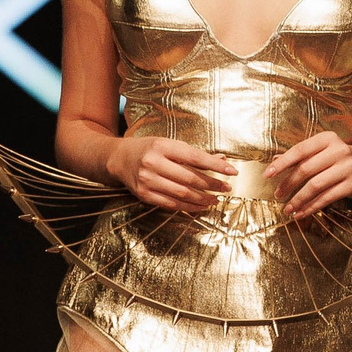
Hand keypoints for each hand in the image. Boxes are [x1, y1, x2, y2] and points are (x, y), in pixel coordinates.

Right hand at [109, 132, 234, 214]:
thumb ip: (194, 154)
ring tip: (215, 199)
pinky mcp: (144, 195)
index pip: (194, 157)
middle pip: (189, 178)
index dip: (215, 166)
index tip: (232, 171)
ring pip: (182, 193)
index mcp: (162, 146)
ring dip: (202, 198)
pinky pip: (171, 204)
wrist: (119, 159)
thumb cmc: (149, 149)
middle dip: (212, 184)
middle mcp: (153, 163)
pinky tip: (200, 206)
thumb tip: (222, 159)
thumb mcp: (170, 144)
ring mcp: (147, 180)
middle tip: (226, 188)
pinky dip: (189, 206)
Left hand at [264, 131, 351, 220]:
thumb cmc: (335, 157)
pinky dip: (311, 207)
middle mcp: (339, 151)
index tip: (268, 174)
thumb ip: (299, 155)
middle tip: (278, 194)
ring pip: (316, 186)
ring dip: (298, 199)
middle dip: (289, 184)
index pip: (300, 150)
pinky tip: (301, 212)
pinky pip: (327, 198)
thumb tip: (275, 161)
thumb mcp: (319, 151)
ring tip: (287, 208)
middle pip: (306, 169)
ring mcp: (347, 168)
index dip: (282, 163)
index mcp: (327, 138)